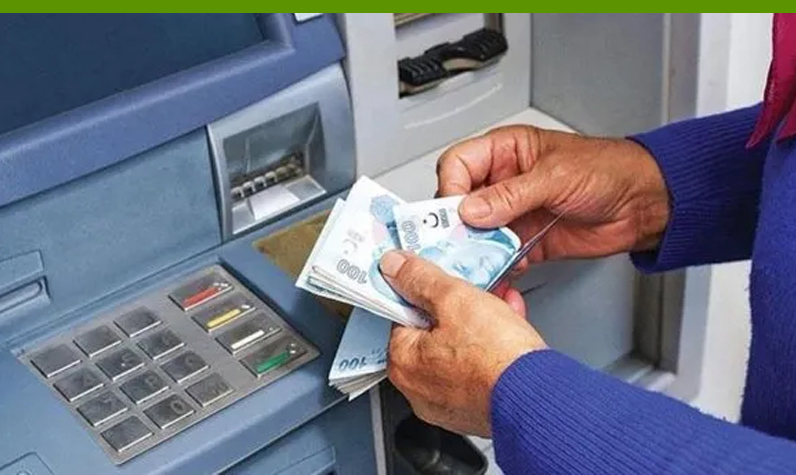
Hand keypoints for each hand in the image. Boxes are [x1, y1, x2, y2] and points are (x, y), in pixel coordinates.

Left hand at [380, 250, 545, 437]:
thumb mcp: (454, 298)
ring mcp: (449, 404)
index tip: (440, 282)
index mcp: (403, 363)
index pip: (403, 315)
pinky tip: (510, 330)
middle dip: (458, 308)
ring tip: (500, 307)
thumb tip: (395, 266)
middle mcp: (419, 390)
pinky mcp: (477, 410)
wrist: (538, 397)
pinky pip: (479, 370)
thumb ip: (421, 278)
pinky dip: (493, 349)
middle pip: (432, 333)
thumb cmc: (495, 358)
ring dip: (480, 325)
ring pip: (460, 350)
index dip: (425, 292)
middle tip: (475, 294)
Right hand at [437, 125, 669, 272]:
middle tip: (456, 244)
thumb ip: (510, 194)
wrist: (644, 203)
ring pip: (475, 234)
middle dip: (456, 226)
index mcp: (506, 151)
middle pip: (459, 203)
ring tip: (478, 263)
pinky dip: (496, 268)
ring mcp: (513, 213)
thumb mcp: (555, 176)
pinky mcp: (526, 241)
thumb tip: (471, 209)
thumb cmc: (609, 170)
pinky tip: (504, 271)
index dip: (450, 188)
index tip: (455, 213)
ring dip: (474, 252)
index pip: (458, 164)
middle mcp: (504, 181)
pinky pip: (499, 256)